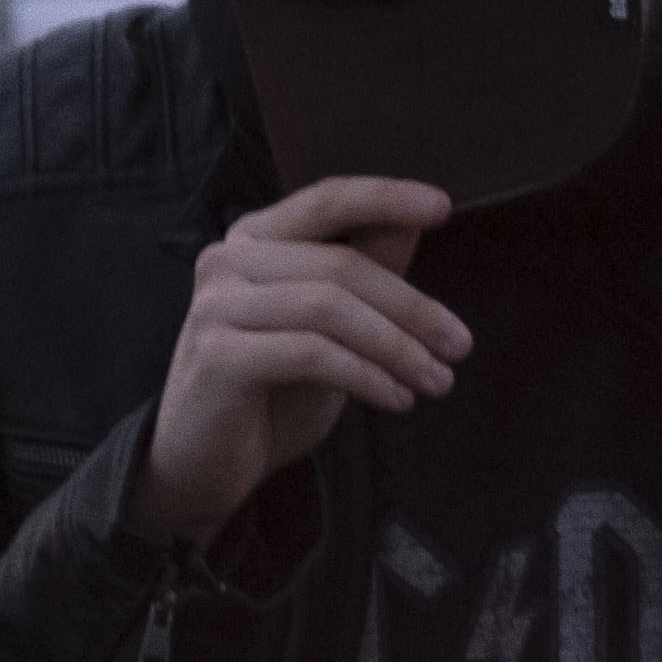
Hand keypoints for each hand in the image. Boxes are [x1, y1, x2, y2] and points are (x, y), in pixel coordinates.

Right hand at [128, 177, 464, 546]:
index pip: (326, 201)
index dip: (385, 197)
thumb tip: (411, 223)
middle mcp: (226, 260)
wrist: (203, 465)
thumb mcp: (328, 331)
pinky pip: (311, 354)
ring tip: (435, 381)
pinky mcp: (218, 355)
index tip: (441, 207)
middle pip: (340, 266)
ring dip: (396, 348)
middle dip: (412, 307)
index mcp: (253, 241)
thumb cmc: (268, 395)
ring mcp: (216, 306)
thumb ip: (361, 274)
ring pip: (330, 309)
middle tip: (459, 346)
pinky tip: (396, 399)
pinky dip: (365, 376)